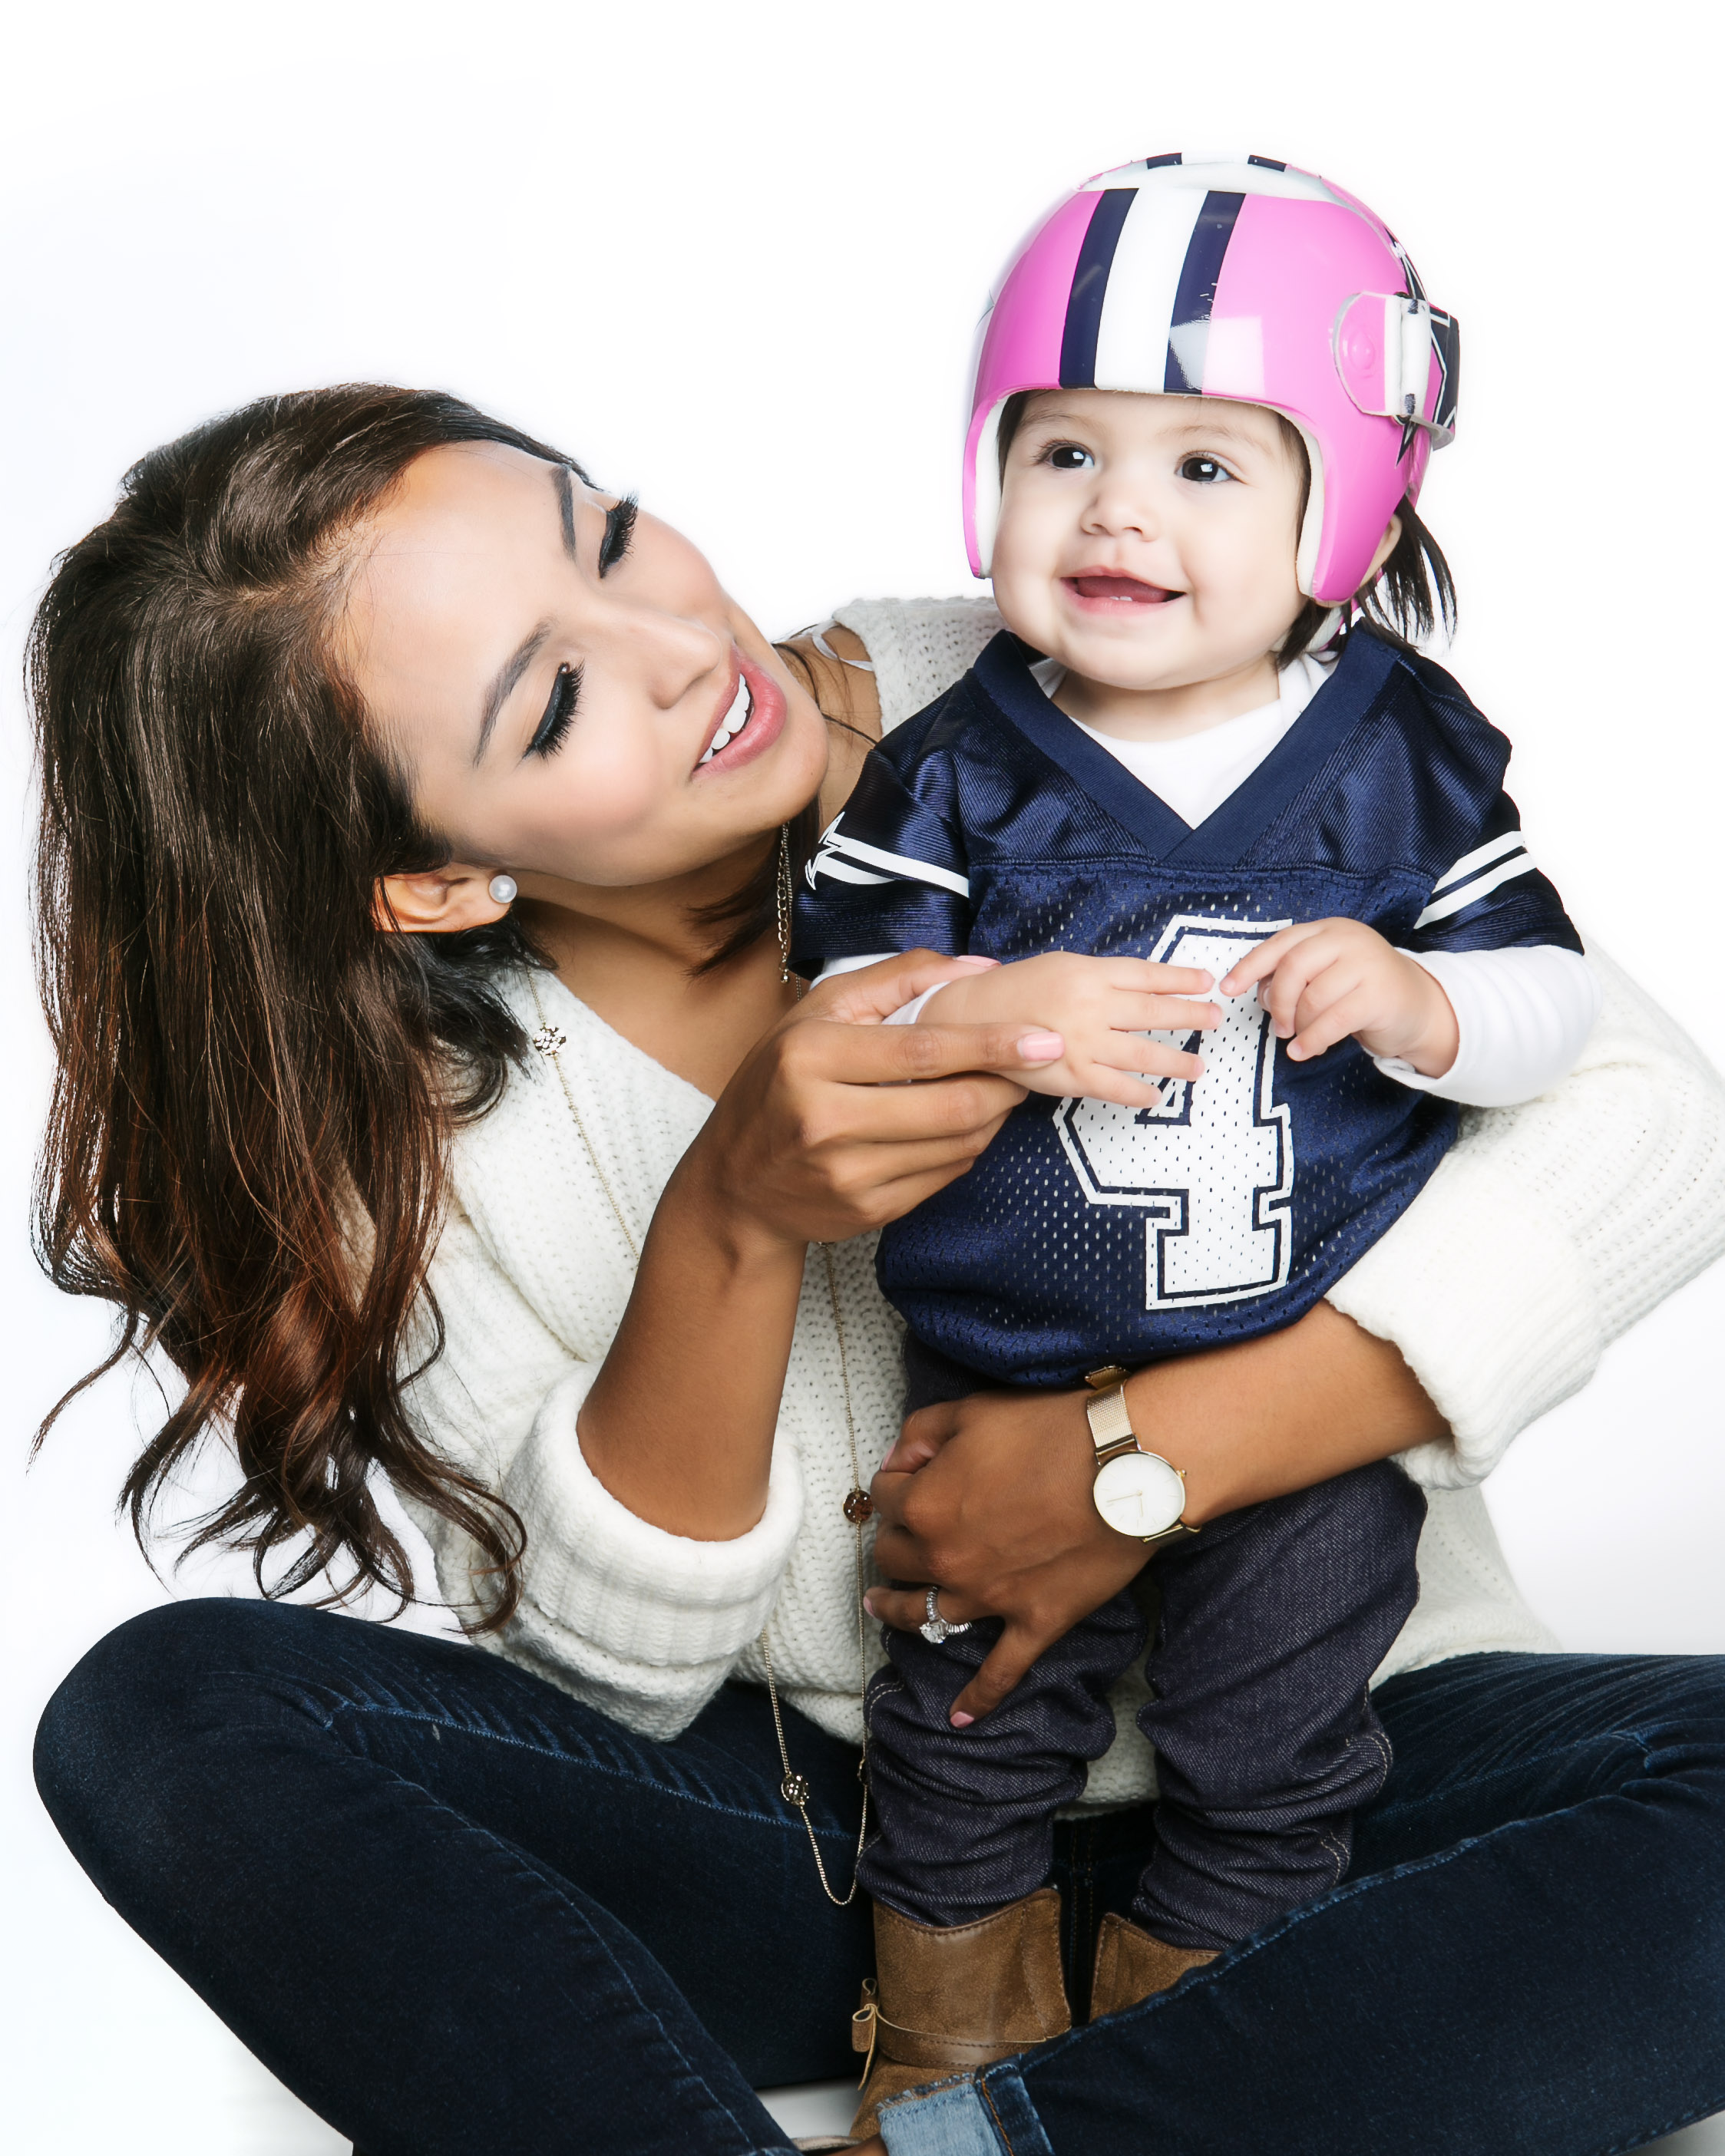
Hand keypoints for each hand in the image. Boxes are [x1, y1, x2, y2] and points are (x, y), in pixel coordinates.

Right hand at [683, 951, 1057, 1251]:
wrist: (733, 1184)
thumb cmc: (779, 1081)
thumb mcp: (817, 1012)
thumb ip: (895, 978)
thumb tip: (977, 968)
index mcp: (811, 1056)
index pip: (923, 1050)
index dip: (991, 1043)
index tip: (1041, 1037)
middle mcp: (824, 1118)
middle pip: (951, 1105)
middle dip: (1006, 1085)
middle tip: (1031, 1065)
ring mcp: (846, 1173)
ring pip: (956, 1146)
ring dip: (993, 1117)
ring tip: (999, 1091)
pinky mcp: (865, 1211)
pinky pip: (943, 1177)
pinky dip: (966, 1149)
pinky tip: (962, 1128)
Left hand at [863, 1386, 1149, 1726]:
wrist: (1125, 1468)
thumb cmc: (1050, 1431)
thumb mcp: (973, 1411)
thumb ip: (921, 1432)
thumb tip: (898, 1458)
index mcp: (925, 1506)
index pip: (885, 1496)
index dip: (893, 1480)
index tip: (906, 1473)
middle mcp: (945, 1559)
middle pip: (894, 1557)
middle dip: (891, 1542)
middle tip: (898, 1534)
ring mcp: (989, 1599)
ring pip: (925, 1616)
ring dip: (896, 1612)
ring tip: (881, 1608)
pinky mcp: (1034, 1623)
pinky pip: (1000, 1673)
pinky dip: (977, 1699)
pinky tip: (957, 1719)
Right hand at [917, 951, 1219, 1108]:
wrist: (970, 1018)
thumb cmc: (1018, 991)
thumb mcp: (1061, 967)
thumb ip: (1100, 977)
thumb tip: (1145, 988)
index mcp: (1088, 973)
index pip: (1147, 975)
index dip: (1181, 979)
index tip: (1207, 981)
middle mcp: (1090, 1005)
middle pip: (1154, 1011)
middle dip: (1190, 1015)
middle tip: (1215, 1019)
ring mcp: (1082, 1042)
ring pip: (1143, 1052)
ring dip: (1176, 1060)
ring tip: (1198, 1066)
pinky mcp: (1071, 1074)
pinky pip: (1115, 1087)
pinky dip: (1139, 1093)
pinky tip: (1156, 1096)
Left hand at [1221, 919, 1458, 1075]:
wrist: (1419, 1005)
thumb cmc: (1361, 991)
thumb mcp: (1326, 974)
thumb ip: (1293, 977)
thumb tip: (1257, 993)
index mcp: (1328, 930)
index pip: (1280, 943)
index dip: (1250, 967)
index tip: (1227, 989)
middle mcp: (1348, 939)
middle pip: (1292, 967)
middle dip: (1277, 1002)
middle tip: (1277, 1026)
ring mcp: (1367, 964)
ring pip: (1312, 997)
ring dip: (1298, 1025)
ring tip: (1297, 1037)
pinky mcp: (1380, 995)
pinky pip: (1333, 1021)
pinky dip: (1312, 1040)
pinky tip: (1304, 1051)